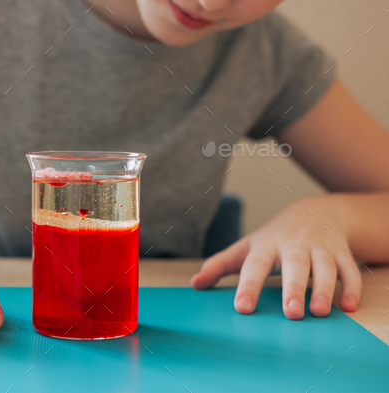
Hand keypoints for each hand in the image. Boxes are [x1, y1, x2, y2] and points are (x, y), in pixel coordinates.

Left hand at [191, 196, 360, 318]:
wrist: (314, 212)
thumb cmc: (273, 237)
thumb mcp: (245, 248)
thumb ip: (220, 266)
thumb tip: (195, 284)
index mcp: (266, 246)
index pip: (254, 265)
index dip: (248, 286)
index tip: (242, 307)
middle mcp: (293, 246)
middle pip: (294, 265)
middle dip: (293, 288)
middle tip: (290, 313)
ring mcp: (319, 248)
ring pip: (324, 267)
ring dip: (323, 289)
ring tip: (318, 311)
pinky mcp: (341, 254)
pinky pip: (349, 270)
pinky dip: (351, 287)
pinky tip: (348, 306)